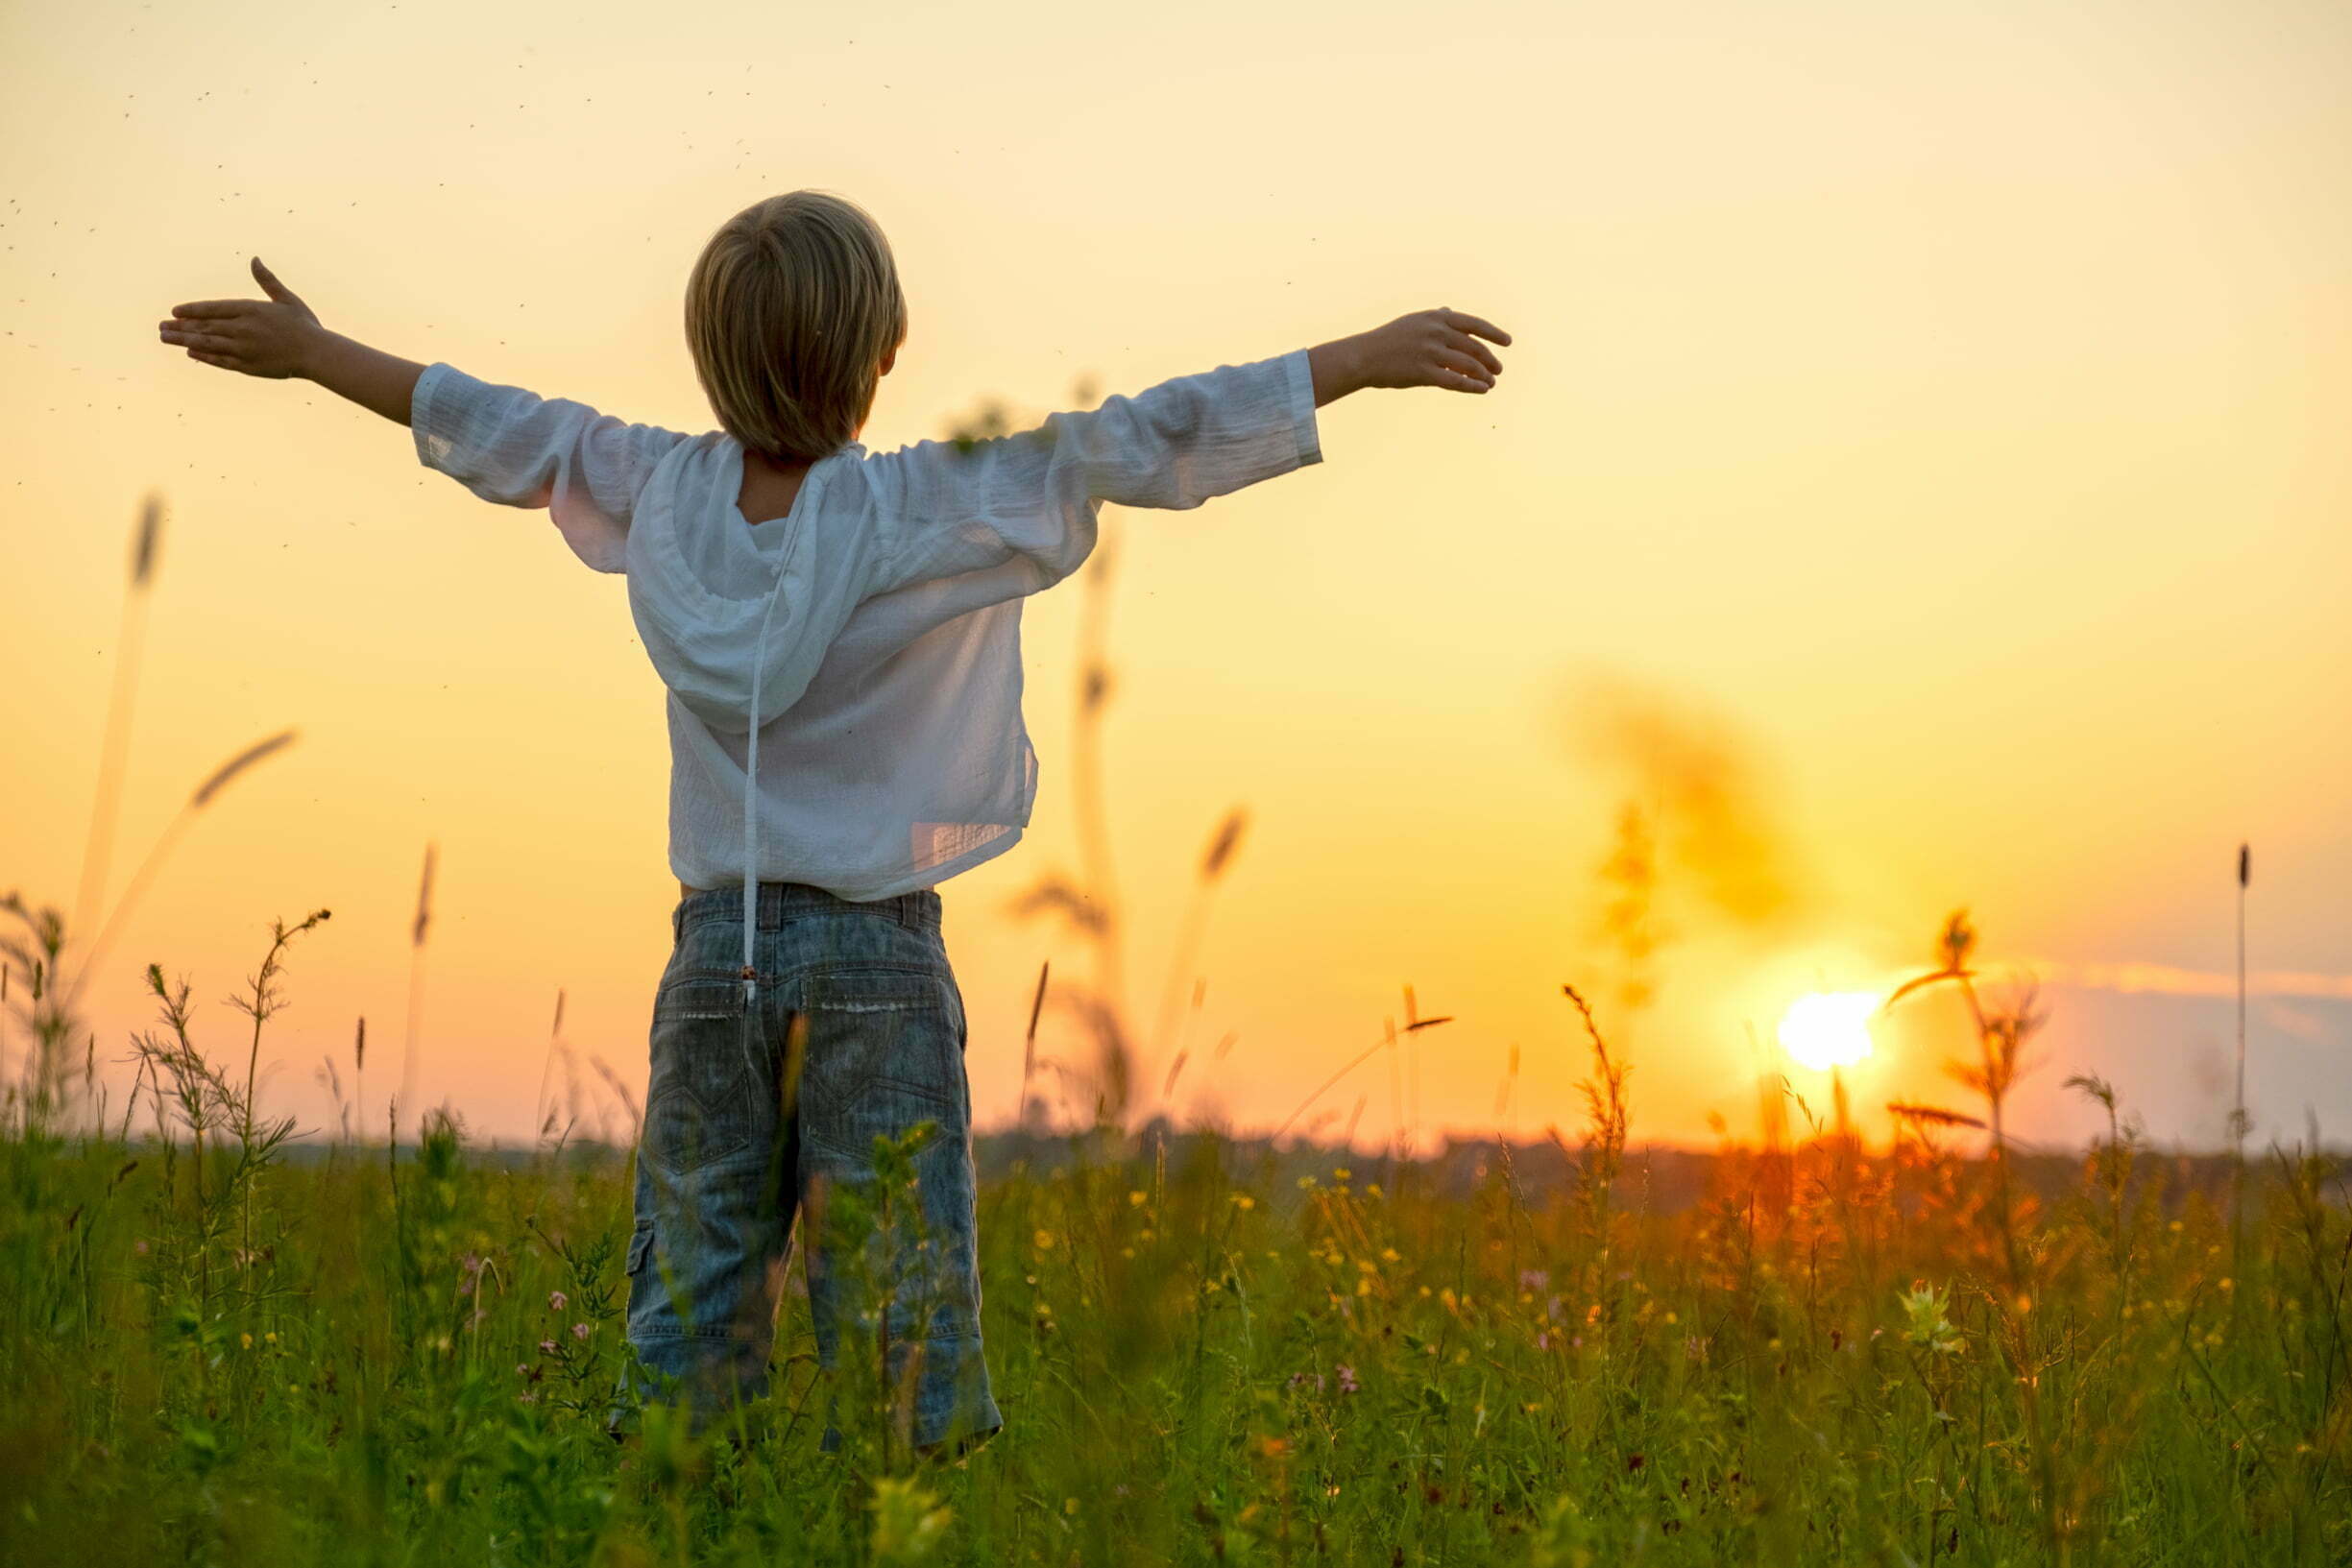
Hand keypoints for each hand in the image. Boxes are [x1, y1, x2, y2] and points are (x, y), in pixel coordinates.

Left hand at [157, 258, 323, 379]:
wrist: (318, 355)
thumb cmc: (304, 326)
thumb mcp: (286, 299)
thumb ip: (267, 281)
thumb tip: (255, 259)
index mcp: (250, 310)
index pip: (213, 308)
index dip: (192, 310)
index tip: (175, 312)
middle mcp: (242, 329)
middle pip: (204, 327)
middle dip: (180, 326)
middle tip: (160, 327)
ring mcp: (243, 349)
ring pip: (207, 344)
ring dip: (184, 340)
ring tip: (166, 338)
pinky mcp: (248, 366)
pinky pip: (220, 361)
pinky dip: (204, 356)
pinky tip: (190, 353)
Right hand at [1350, 307, 1511, 393]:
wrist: (1363, 357)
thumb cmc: (1388, 340)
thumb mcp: (1413, 321)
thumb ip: (1434, 317)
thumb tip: (1449, 311)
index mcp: (1436, 317)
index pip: (1473, 324)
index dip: (1494, 333)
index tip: (1508, 342)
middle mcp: (1435, 332)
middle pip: (1474, 346)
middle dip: (1489, 359)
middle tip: (1498, 370)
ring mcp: (1430, 352)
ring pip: (1468, 365)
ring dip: (1483, 375)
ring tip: (1491, 383)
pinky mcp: (1423, 372)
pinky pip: (1455, 381)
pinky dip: (1472, 386)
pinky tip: (1482, 390)